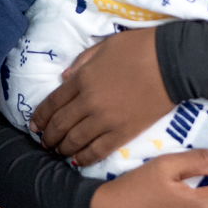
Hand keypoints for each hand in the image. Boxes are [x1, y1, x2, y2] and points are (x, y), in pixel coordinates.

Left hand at [31, 27, 173, 165]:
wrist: (172, 63)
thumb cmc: (140, 48)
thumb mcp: (105, 46)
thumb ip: (82, 62)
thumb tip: (64, 78)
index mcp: (82, 79)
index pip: (53, 102)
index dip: (40, 116)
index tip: (34, 125)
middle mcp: (88, 102)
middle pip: (60, 125)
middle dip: (48, 136)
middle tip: (44, 143)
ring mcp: (105, 120)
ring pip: (75, 141)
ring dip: (62, 149)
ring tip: (57, 152)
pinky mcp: (123, 133)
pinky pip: (97, 150)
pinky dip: (84, 158)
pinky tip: (77, 161)